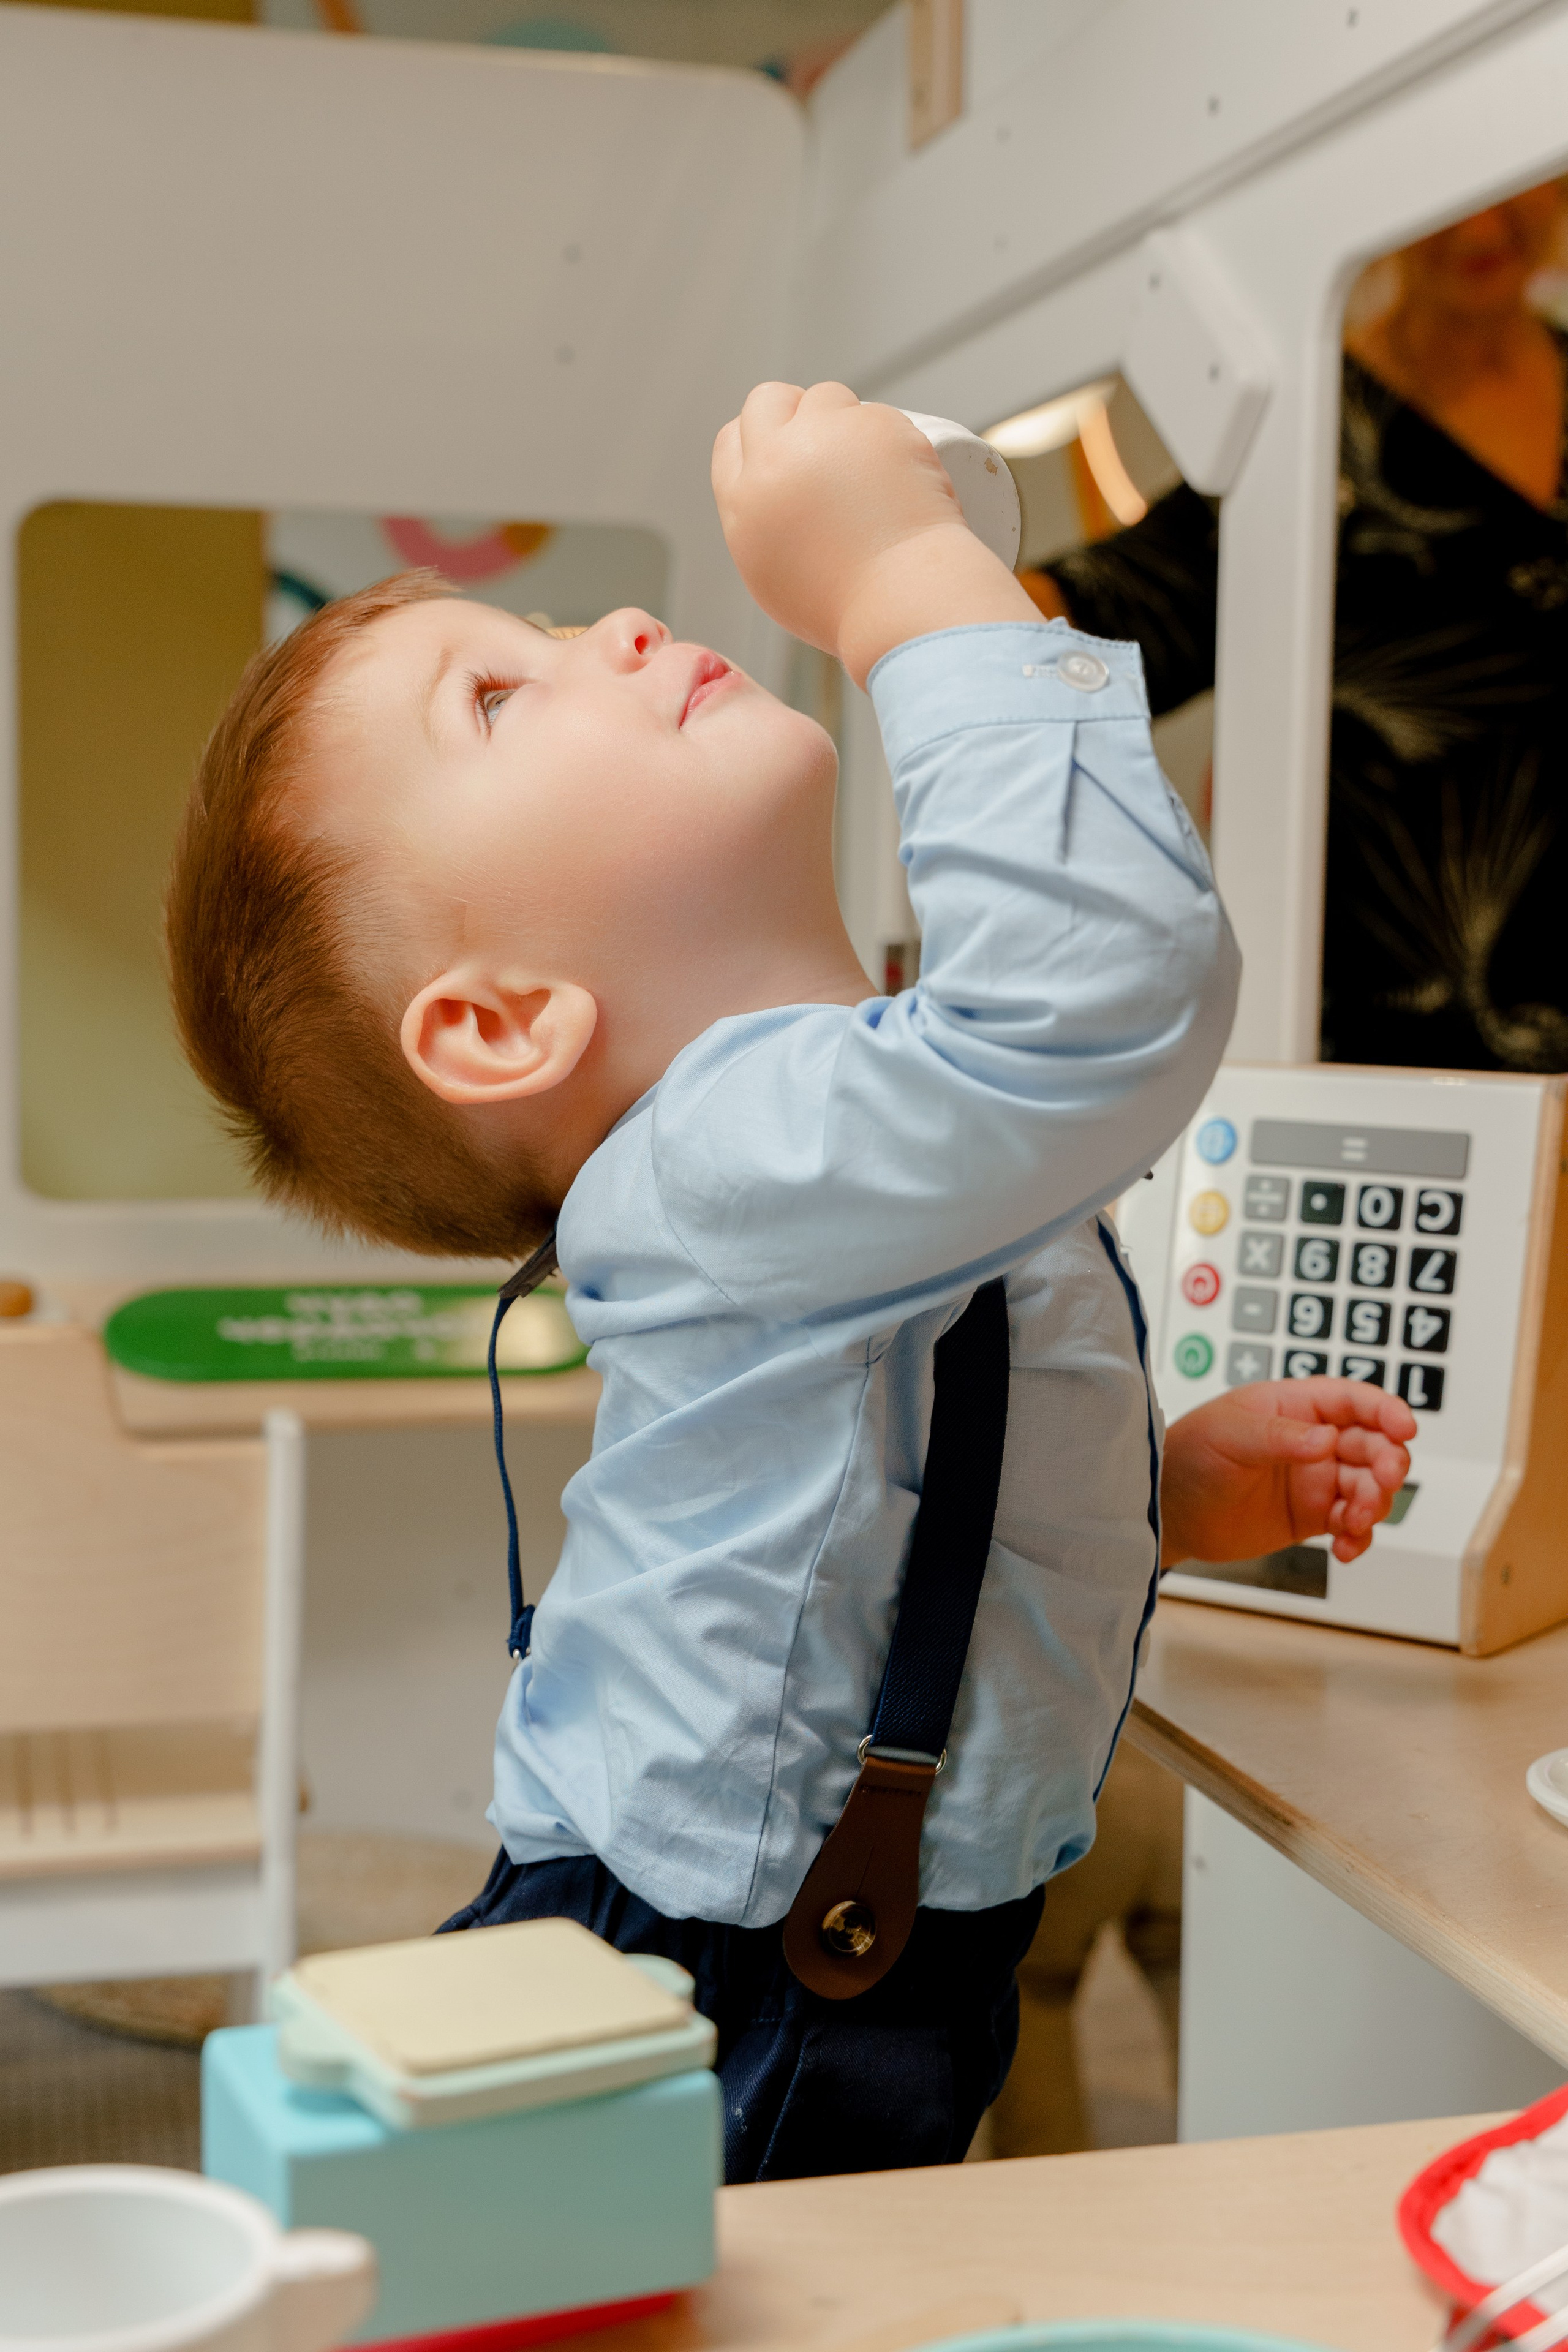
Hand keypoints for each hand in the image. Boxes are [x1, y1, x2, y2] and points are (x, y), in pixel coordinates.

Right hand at [711, 380, 1033, 683]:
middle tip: (827, 447)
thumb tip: (775, 492)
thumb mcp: (773, 575)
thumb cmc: (846, 607)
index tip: (787, 452)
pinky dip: (890, 439)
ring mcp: (827, 434)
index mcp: (742, 499)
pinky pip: (877, 414)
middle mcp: (775, 457)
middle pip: (769, 399)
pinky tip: (901, 477)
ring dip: (845, 422)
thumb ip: (762, 523)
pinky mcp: (877, 424)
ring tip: (870, 471)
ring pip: (827, 397)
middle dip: (795, 413)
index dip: (761, 440)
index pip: (732, 438)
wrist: (901, 602)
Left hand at [1159, 1378, 1415, 1568]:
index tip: (1405, 1426)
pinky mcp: (1313, 1515)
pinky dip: (1360, 1536)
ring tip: (1353, 1521)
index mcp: (1294, 1406)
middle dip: (1388, 1462)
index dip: (1385, 1409)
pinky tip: (1347, 1547)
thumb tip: (1326, 1438)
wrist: (1169, 1511)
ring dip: (1374, 1503)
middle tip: (1381, 1482)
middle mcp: (1313, 1440)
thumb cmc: (1189, 1455)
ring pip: (1370, 1486)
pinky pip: (1352, 1523)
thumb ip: (1278, 1436)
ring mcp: (1316, 1478)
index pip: (1352, 1400)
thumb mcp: (1229, 1436)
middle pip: (1373, 1444)